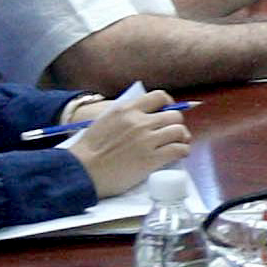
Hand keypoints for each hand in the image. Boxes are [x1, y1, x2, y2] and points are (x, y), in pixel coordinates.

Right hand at [63, 88, 192, 193]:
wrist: (83, 170)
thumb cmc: (89, 149)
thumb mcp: (105, 120)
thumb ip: (125, 115)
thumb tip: (144, 115)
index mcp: (127, 109)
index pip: (159, 97)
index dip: (168, 104)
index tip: (168, 112)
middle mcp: (140, 121)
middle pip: (174, 116)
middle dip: (176, 124)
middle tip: (174, 132)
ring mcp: (147, 140)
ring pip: (179, 131)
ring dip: (181, 137)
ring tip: (179, 143)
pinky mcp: (152, 159)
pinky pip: (178, 150)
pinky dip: (183, 151)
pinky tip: (179, 154)